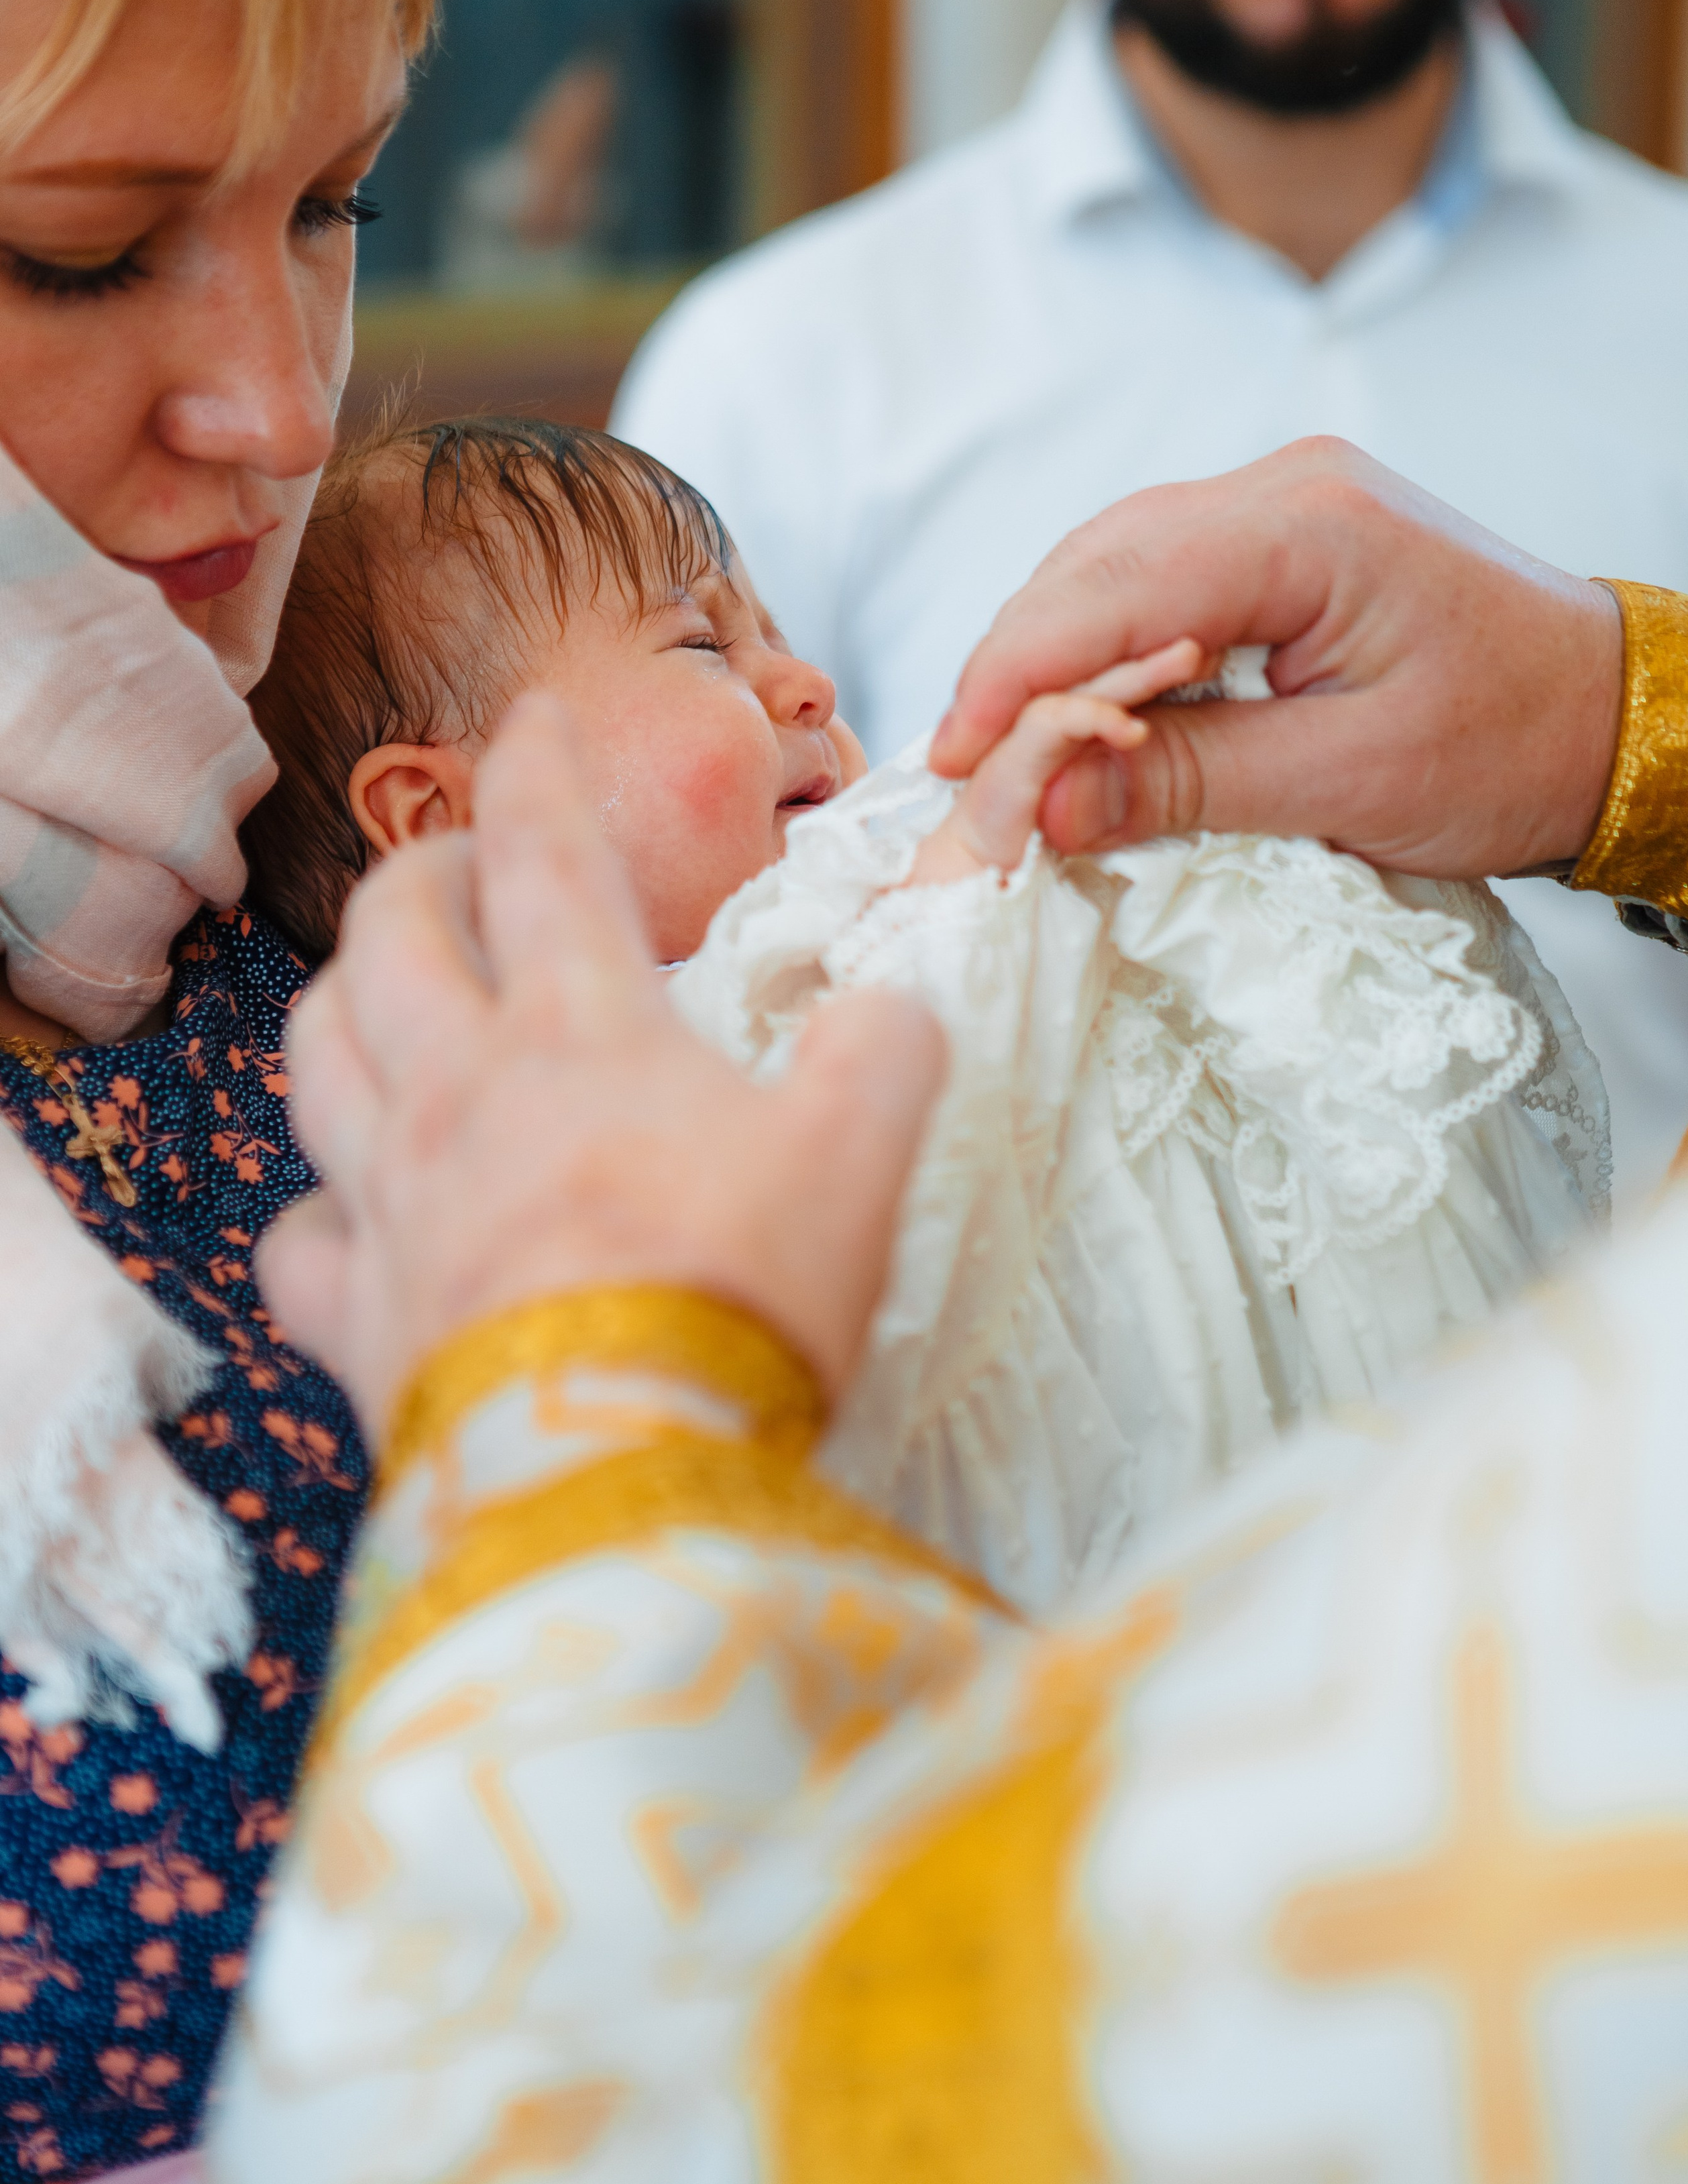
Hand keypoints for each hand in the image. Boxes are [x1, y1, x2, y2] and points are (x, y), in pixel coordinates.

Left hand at [258, 696, 945, 1440]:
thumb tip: (893, 1013)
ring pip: (315, 1056)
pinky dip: (320, 1211)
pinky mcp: (356, 1316)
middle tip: (462, 872)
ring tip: (386, 1000)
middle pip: (390, 935)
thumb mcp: (862, 1157)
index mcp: (580, 1033)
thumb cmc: (741, 1299)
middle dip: (421, 874)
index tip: (533, 715)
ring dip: (345, 1004)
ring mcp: (392, 1201)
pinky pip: (299, 1239)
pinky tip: (356, 1214)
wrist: (622, 1468)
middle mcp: (460, 1093)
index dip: (536, 765)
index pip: (541, 852)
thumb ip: (885, 1056)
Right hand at [931, 438, 1623, 878]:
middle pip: (1093, 564)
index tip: (953, 763)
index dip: (1016, 673)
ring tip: (1001, 755)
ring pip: (1110, 568)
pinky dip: (1100, 650)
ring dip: (1048, 659)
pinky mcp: (1281, 542)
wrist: (1614, 715)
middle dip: (1014, 667)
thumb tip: (1040, 807)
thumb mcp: (1347, 783)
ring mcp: (1283, 504)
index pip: (1114, 585)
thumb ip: (1187, 783)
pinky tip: (1076, 715)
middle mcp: (1286, 487)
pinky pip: (1153, 582)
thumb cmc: (1512, 748)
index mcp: (1310, 526)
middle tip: (959, 775)